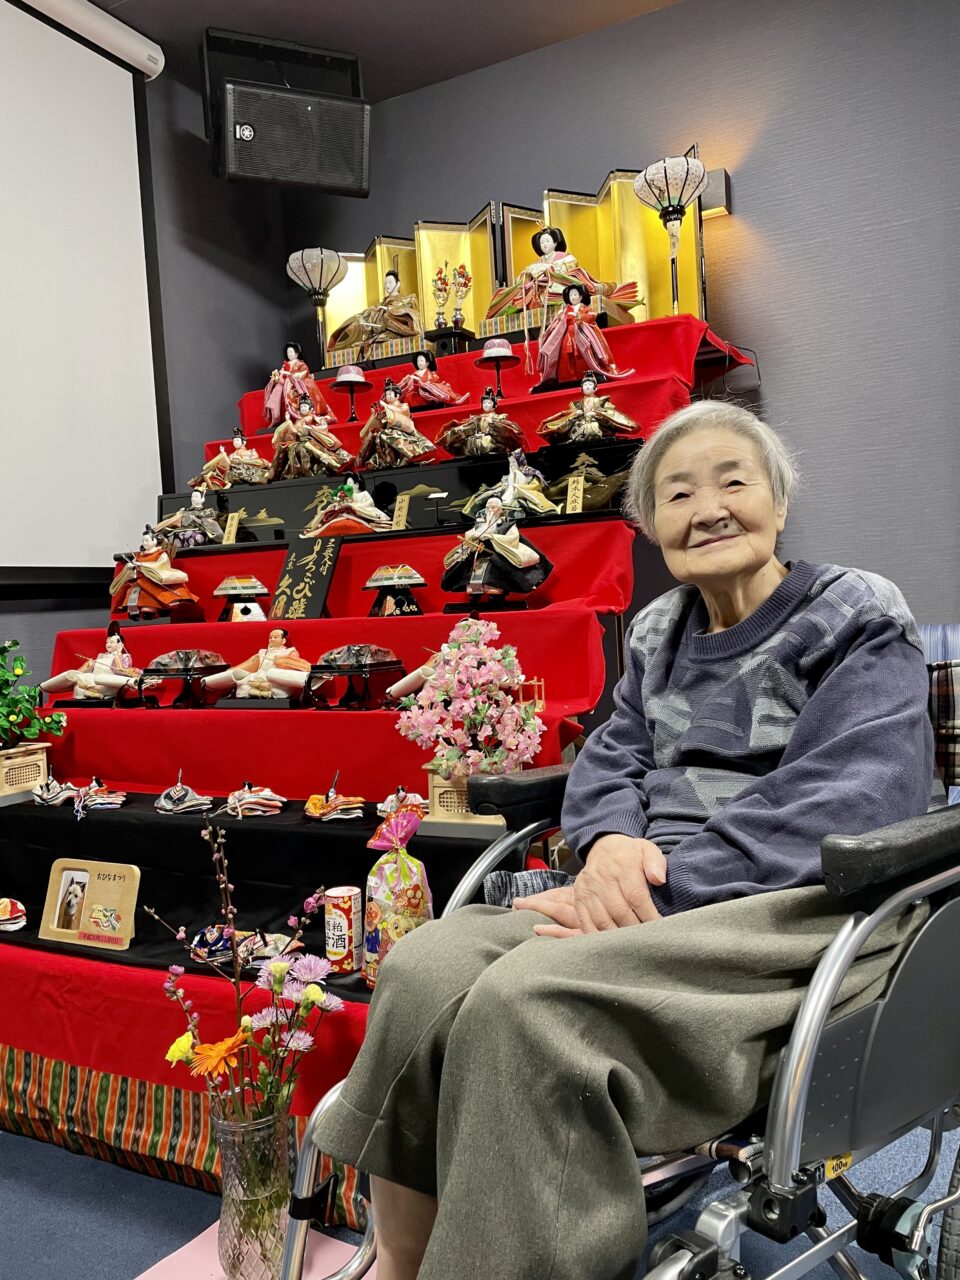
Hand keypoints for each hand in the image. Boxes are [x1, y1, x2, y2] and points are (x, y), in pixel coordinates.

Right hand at [515, 835, 665, 937]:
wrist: (603, 847)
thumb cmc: (630, 854)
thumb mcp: (646, 849)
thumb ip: (656, 862)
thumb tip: (659, 879)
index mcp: (622, 867)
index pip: (636, 896)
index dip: (648, 916)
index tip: (659, 930)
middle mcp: (602, 879)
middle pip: (619, 912)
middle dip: (635, 931)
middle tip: (648, 943)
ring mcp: (588, 890)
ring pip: (602, 921)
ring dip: (617, 938)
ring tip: (632, 949)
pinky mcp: (578, 900)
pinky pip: (586, 923)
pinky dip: (597, 937)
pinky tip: (609, 947)